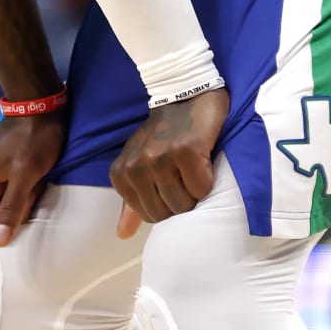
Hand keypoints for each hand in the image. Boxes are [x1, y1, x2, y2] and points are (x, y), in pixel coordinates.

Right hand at [0, 110, 67, 246]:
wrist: (41, 106)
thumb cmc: (34, 139)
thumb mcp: (25, 176)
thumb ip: (11, 208)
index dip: (17, 217)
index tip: (31, 196)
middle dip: (21, 204)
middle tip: (34, 183)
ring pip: (8, 202)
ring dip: (25, 195)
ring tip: (35, 178)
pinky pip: (11, 190)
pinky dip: (25, 186)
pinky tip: (34, 174)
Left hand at [111, 88, 229, 238]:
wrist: (185, 94)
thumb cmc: (164, 134)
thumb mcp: (141, 165)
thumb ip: (132, 202)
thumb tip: (122, 235)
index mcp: (122, 174)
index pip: (150, 216)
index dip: (168, 203)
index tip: (172, 180)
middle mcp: (136, 167)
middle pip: (166, 213)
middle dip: (182, 200)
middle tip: (185, 174)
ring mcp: (159, 158)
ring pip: (184, 203)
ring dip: (196, 191)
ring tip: (193, 167)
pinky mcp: (185, 151)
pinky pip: (202, 188)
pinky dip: (208, 179)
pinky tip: (203, 159)